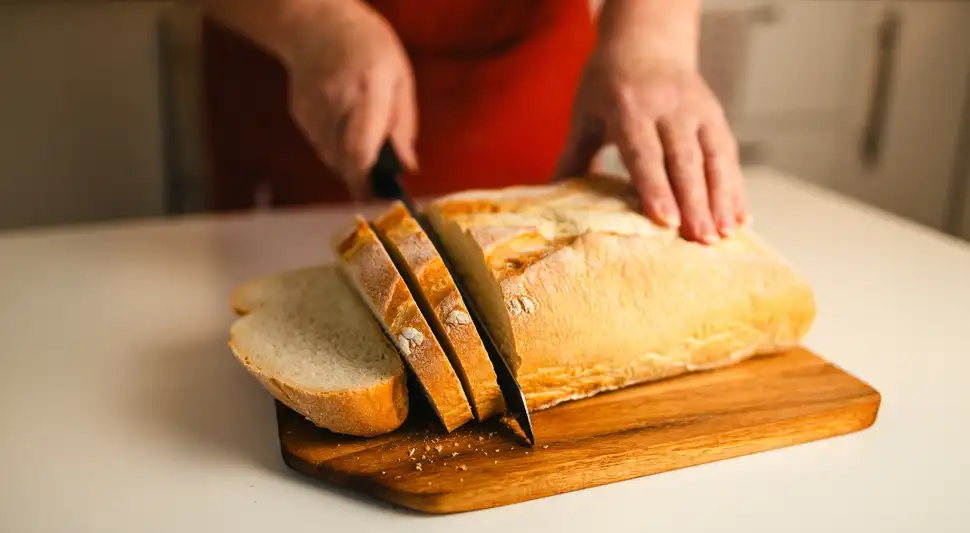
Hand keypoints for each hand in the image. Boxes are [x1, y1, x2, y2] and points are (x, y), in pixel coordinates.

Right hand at [278, 0, 417, 198]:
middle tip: (373, 183)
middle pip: (343, 158)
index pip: (361, 147)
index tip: (376, 195)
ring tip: (361, 145)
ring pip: (330, 156)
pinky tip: (343, 126)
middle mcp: (336, 101)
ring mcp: (313, 108)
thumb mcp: (400, 76)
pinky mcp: (300, 113)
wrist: (317, 24)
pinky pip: (320, 144)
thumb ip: (404, 122)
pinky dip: (334, 147)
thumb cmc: (368, 47)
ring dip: (348, 162)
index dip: (367, 178)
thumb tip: (407, 164)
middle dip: (360, 177)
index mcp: (368, 89)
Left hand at [556, 53, 746, 242]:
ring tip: (724, 235)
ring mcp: (697, 110)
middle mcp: (668, 107)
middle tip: (702, 240)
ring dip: (722, 198)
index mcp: (629, 107)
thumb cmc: (608, 86)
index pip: (645, 152)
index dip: (656, 187)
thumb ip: (574, 156)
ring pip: (714, 157)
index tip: (666, 221)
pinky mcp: (716, 115)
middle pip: (684, 160)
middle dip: (695, 202)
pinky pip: (729, 154)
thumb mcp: (586, 114)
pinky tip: (739, 218)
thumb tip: (552, 199)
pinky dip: (736, 186)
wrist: (646, 42)